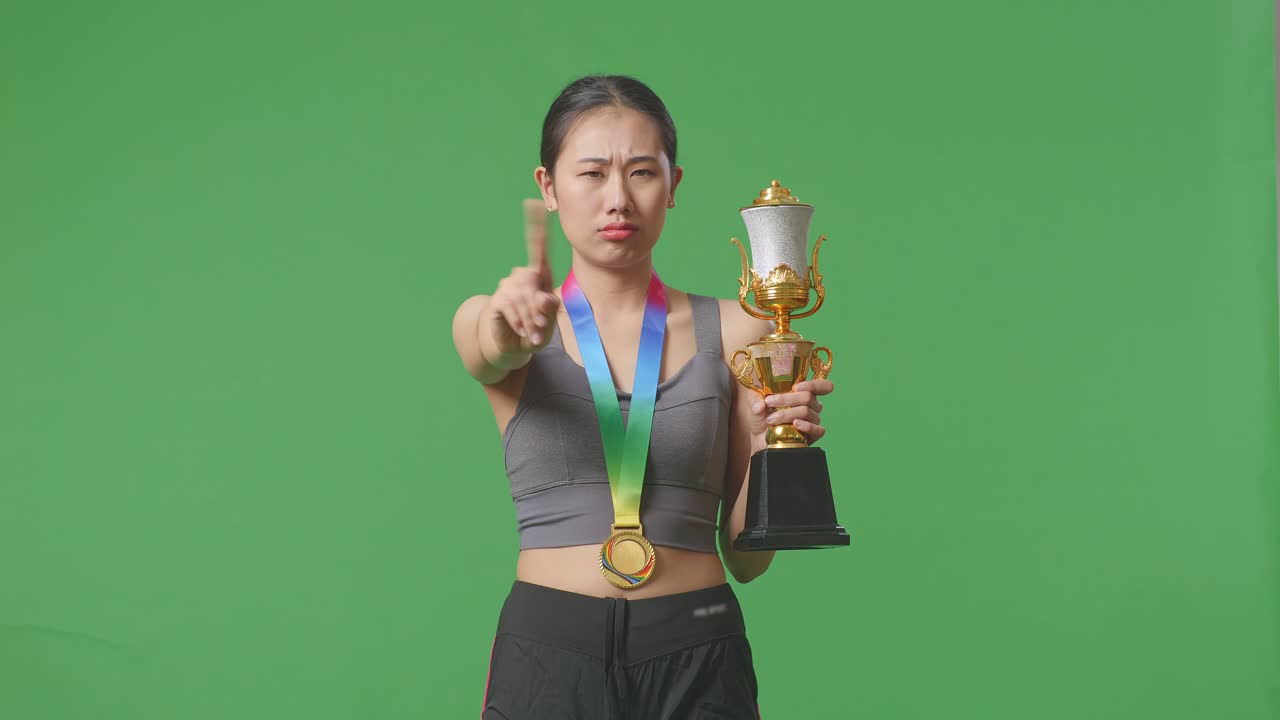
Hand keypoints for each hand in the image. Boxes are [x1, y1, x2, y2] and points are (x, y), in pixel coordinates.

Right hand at [487, 200, 560, 352]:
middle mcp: (523, 277)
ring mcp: (508, 286)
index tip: (536, 204)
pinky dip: (519, 320)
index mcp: (541, 277)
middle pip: (532, 278)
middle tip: (542, 326)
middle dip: (539, 306)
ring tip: (533, 331)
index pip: (539, 247)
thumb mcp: (550, 321)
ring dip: (530, 317)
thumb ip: (550, 310)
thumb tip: (542, 297)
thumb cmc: (538, 330)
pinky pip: (510, 305)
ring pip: (522, 295)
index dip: (537, 227)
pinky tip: (521, 329)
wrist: (516, 345)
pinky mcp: (498, 300)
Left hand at [747, 378, 834, 448]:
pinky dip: (806, 426)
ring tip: (771, 419)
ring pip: (806, 412)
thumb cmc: (762, 416)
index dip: (813, 384)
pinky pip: (818, 430)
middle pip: (808, 397)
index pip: (821, 386)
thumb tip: (761, 405)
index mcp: (802, 394)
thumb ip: (754, 398)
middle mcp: (811, 406)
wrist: (759, 437)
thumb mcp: (755, 402)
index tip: (796, 387)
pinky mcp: (813, 436)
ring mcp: (813, 421)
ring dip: (787, 414)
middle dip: (787, 399)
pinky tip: (795, 424)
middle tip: (769, 402)